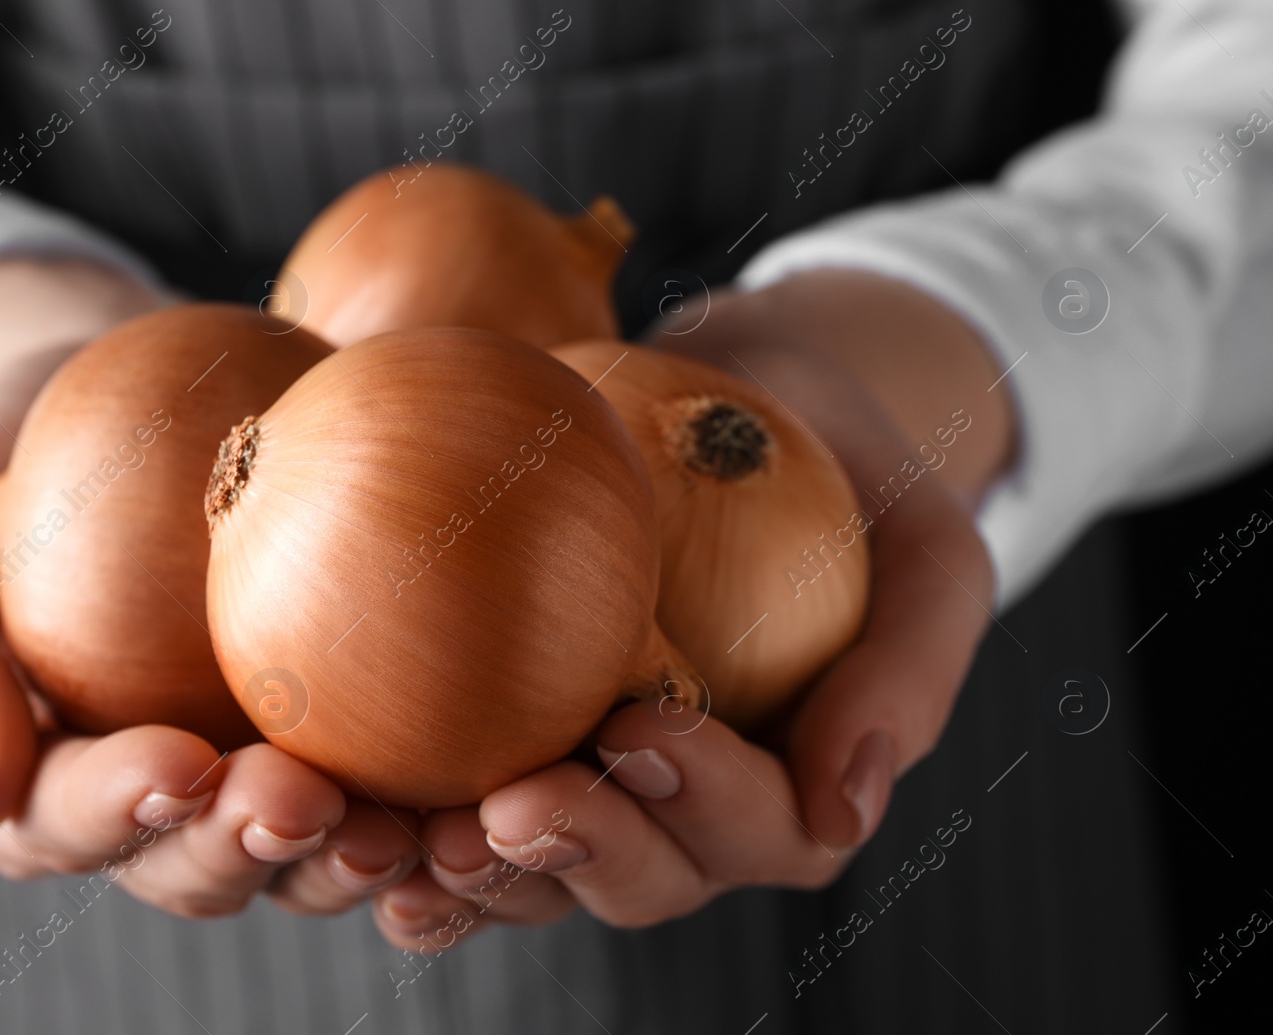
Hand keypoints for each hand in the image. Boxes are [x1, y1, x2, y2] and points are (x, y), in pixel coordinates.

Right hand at [0, 257, 422, 917]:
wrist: (101, 393)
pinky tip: (484, 771)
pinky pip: (393, 772)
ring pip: (306, 850)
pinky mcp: (345, 717)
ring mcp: (255, 764)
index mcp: (44, 780)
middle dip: (249, 851)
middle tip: (304, 802)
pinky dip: (435, 791)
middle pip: (200, 863)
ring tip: (404, 824)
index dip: (122, 814)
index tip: (177, 764)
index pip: (69, 825)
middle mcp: (156, 798)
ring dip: (353, 853)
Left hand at [371, 269, 1010, 944]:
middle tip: (509, 809)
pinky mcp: (505, 727)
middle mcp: (682, 811)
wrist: (761, 397)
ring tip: (413, 829)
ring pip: (531, 865)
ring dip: (472, 866)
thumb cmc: (859, 474)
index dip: (700, 807)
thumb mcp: (931, 550)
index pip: (754, 832)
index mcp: (786, 789)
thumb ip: (910, 671)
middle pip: (634, 876)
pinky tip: (341, 782)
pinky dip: (398, 806)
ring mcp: (590, 777)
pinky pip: (447, 785)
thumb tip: (845, 809)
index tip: (643, 730)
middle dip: (575, 857)